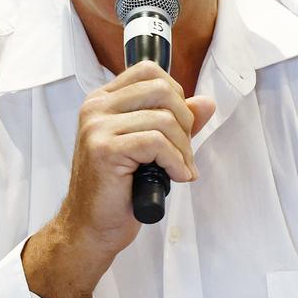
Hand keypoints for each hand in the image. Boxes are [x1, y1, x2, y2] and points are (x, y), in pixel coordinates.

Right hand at [22, 60, 214, 297]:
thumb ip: (176, 122)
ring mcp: (97, 127)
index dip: (175, 95)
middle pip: (161, 90)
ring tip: (181, 170)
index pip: (148, 70)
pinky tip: (175, 177)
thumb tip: (206, 102)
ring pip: (163, 119)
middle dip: (184, 122)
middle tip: (184, 151)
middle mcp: (96, 107)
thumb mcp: (150, 148)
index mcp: (103, 100)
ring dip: (183, 149)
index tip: (180, 125)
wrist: (91, 226)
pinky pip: (156, 143)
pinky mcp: (104, 149)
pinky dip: (175, 162)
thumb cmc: (118, 189)